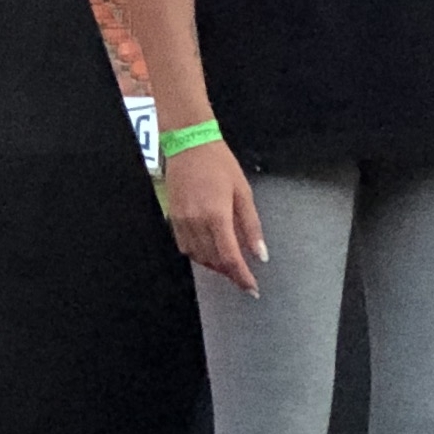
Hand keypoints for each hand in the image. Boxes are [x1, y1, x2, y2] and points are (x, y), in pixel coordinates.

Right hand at [166, 141, 265, 294]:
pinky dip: (199, 254)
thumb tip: (260, 254)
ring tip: (229, 265)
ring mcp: (181, 221)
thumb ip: (251, 226)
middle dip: (230, 273)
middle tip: (244, 277)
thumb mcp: (244, 192)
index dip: (241, 277)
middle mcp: (196, 222)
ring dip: (215, 265)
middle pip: (213, 261)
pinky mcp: (173, 219)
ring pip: (198, 257)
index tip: (252, 289)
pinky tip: (210, 250)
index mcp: (216, 215)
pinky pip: (185, 247)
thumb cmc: (219, 163)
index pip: (230, 257)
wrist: (189, 144)